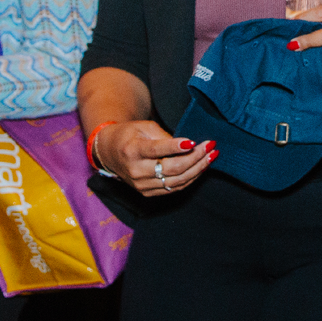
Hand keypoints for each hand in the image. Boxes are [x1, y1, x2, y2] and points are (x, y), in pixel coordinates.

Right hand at [93, 120, 216, 196]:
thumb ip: (165, 137)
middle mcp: (136, 171)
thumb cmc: (130, 135)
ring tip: (211, 156)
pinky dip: (190, 178)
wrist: (110, 153)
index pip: (157, 150)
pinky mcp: (147, 193)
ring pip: (177, 181)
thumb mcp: (144, 127)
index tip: (193, 142)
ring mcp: (142, 185)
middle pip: (172, 168)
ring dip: (198, 169)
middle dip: (195, 157)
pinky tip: (201, 167)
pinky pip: (174, 188)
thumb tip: (189, 146)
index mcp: (132, 151)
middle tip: (211, 146)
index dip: (176, 147)